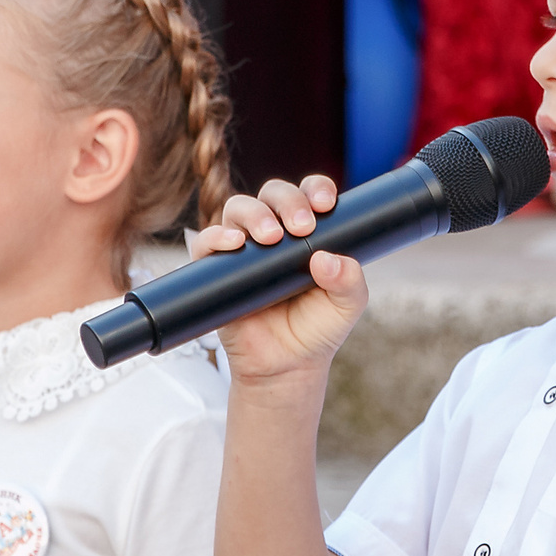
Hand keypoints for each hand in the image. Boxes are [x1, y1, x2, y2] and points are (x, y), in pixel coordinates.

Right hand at [194, 176, 369, 384]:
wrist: (285, 367)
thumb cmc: (317, 329)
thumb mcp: (347, 305)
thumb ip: (348, 280)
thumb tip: (325, 259)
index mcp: (307, 231)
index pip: (308, 194)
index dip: (315, 189)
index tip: (325, 204)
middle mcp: (273, 232)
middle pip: (272, 194)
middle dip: (287, 201)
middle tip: (301, 227)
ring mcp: (243, 248)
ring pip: (238, 208)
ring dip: (254, 214)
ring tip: (270, 238)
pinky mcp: (215, 269)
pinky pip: (206, 241)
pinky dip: (217, 236)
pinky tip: (235, 243)